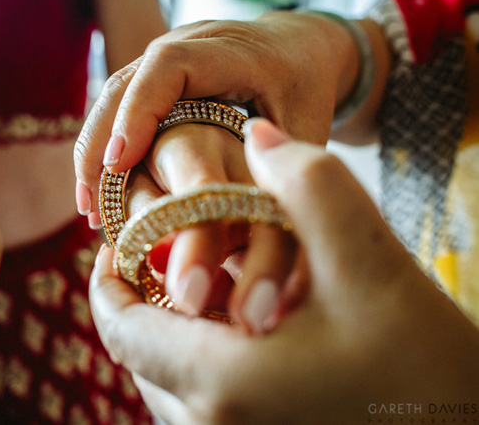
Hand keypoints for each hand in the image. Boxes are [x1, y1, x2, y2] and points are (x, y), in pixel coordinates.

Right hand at [75, 11, 358, 218]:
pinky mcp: (157, 75)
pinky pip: (120, 104)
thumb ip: (280, 167)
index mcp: (231, 50)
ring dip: (93, 147)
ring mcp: (167, 54)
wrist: (303, 47)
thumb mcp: (308, 127)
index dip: (139, 111)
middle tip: (89, 201)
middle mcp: (188, 43)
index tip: (121, 163)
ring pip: (113, 94)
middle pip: (125, 81)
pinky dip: (105, 145)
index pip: (169, 67)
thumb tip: (240, 224)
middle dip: (100, 141)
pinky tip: (99, 189)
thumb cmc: (308, 89)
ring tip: (86, 204)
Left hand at [90, 119, 478, 424]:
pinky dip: (197, 363)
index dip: (109, 277)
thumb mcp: (369, 258)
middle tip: (164, 254)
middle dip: (142, 299)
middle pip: (137, 355)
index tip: (123, 241)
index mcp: (222, 382)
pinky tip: (238, 329)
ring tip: (204, 284)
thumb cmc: (425, 357)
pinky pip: (194, 407)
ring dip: (170, 332)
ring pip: (164, 383)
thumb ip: (306, 183)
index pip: (120, 326)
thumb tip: (254, 137)